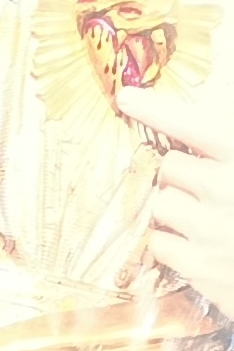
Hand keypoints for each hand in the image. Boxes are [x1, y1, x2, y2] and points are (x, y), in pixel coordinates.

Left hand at [117, 84, 233, 313]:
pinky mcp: (200, 266)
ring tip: (209, 220)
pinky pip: (158, 242)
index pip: (196, 127)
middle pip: (170, 166)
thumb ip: (225, 148)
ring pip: (161, 204)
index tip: (127, 98)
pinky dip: (174, 244)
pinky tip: (203, 246)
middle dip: (184, 175)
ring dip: (178, 209)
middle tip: (208, 188)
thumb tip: (223, 84)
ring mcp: (212, 230)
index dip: (159, 111)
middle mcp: (229, 190)